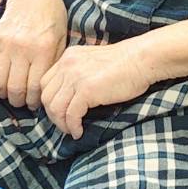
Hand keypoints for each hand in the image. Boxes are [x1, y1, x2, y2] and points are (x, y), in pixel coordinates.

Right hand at [0, 0, 67, 109]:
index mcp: (44, 50)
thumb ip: (53, 64)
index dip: (35, 101)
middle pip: (15, 89)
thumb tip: (47, 90)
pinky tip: (0, 82)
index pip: (35, 87)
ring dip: (4, 94)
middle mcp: (23, 49)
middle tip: (23, 101)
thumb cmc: (52, 15)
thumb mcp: (62, 39)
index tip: (36, 103)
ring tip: (11, 93)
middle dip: (19, 101)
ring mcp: (5, 45)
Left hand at [41, 43, 156, 139]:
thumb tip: (71, 97)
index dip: (49, 101)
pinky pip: (70, 115)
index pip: (45, 83)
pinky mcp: (86, 90)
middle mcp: (67, 65)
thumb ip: (79, 73)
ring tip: (72, 130)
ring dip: (62, 124)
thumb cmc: (125, 64)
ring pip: (55, 108)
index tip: (59, 113)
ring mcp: (75, 77)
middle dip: (53, 116)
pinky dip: (73, 127)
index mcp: (68, 57)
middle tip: (65, 125)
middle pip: (46, 97)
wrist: (142, 59)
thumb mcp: (93, 62)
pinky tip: (79, 131)